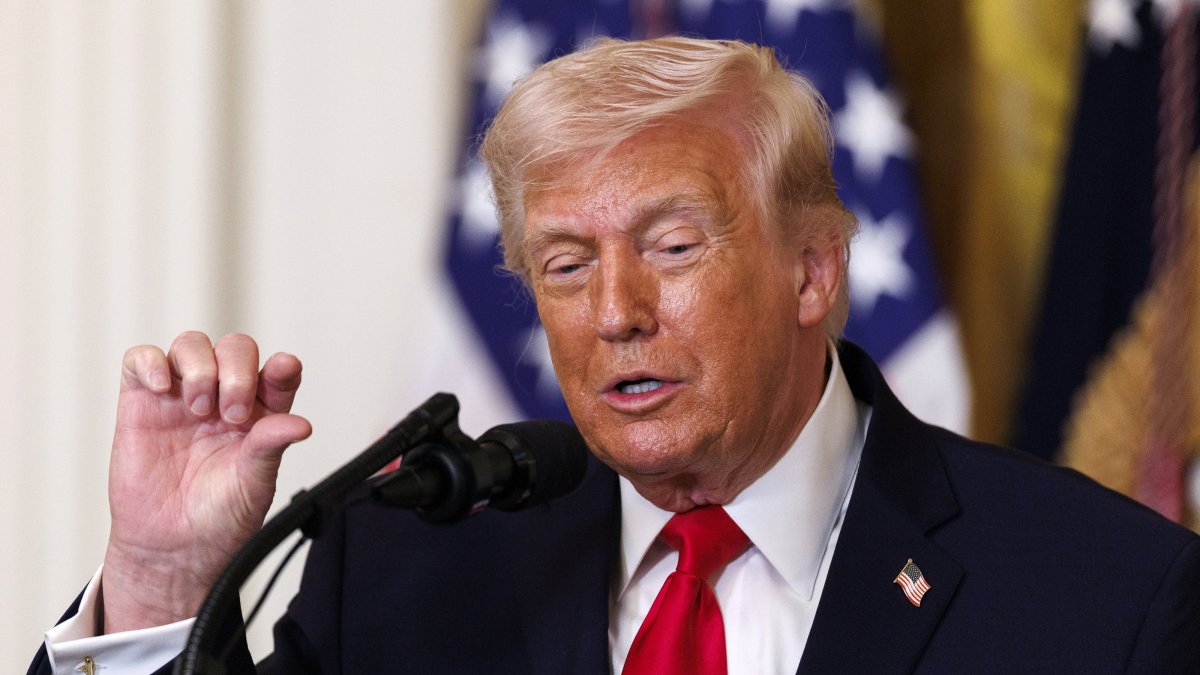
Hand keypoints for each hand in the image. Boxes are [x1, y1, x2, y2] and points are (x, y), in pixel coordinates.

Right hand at [100, 332, 311, 632]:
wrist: (172, 548)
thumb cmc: (219, 517)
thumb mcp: (254, 484)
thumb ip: (271, 447)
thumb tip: (301, 424)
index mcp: (261, 414)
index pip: (277, 373)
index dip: (282, 367)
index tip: (283, 371)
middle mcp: (224, 397)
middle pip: (235, 349)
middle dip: (237, 371)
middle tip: (231, 412)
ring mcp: (182, 397)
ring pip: (191, 345)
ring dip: (199, 366)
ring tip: (198, 406)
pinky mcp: (141, 403)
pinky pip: (141, 360)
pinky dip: (151, 363)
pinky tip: (161, 387)